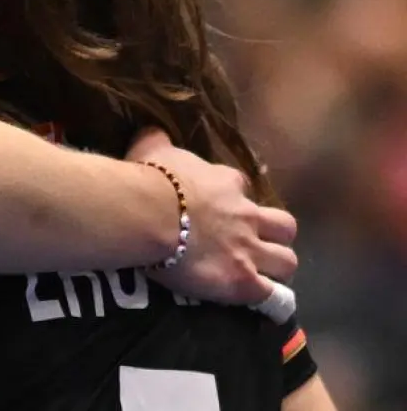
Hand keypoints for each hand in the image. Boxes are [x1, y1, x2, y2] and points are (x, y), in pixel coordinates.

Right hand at [126, 129, 298, 307]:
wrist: (147, 212)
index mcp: (226, 183)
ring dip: (275, 265)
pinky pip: (270, 295)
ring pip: (286, 260)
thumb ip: (157, 140)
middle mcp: (246, 215)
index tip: (218, 205)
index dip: (234, 197)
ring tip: (259, 273)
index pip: (242, 187)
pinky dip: (268, 298)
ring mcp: (248, 249)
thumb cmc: (149, 180)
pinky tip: (261, 301)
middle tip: (253, 242)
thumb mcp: (152, 148)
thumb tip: (152, 131)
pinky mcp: (243, 280)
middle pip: (284, 226)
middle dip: (274, 234)